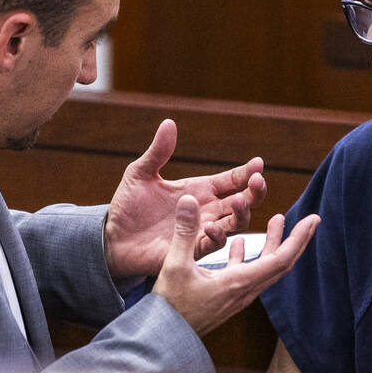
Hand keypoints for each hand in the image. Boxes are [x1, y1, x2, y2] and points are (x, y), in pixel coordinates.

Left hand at [104, 119, 266, 278]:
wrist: (113, 237)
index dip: (247, 172)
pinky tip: (212, 226)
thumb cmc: (128, 206)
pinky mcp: (190, 250)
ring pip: (236, 224)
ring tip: (238, 199)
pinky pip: (213, 245)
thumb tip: (169, 123)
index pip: (232, 180)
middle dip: (255, 192)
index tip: (258, 163)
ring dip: (242, 213)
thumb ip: (158, 152)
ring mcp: (201, 231)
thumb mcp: (140, 174)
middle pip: (243, 202)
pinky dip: (217, 236)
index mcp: (199, 190)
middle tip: (258, 181)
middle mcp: (206, 210)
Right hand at [151, 194, 317, 336]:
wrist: (164, 339)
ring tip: (276, 221)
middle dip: (295, 238)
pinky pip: (247, 273)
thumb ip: (185, 231)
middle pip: (281, 263)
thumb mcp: (175, 265)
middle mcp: (245, 290)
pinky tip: (240, 244)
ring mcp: (237, 296)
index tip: (313, 219)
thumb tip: (190, 199)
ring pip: (265, 267)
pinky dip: (249, 256)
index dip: (299, 238)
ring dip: (273, 244)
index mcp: (239, 282)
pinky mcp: (227, 298)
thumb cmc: (170, 307)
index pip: (280, 259)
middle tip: (308, 218)